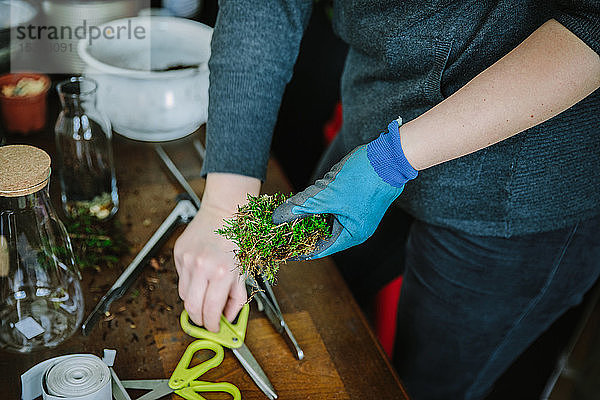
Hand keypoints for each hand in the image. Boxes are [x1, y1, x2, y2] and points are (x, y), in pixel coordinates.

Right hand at [174, 173, 259, 331]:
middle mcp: (202, 267)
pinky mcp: (179, 253)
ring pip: (184, 295)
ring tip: (206, 294)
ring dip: (194, 301)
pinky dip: (190, 283)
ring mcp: (188, 260)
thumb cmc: (238, 239)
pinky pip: (181, 278)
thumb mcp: (244, 271)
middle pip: (191, 308)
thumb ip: (237, 298)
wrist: (224, 212)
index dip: (213, 325)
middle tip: (206, 321)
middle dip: (199, 320)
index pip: (211, 311)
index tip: (215, 328)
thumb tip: (228, 317)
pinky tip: (200, 275)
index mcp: (222, 273)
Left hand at [272, 119, 417, 258]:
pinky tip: (310, 195)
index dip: (300, 249)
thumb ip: (302, 206)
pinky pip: (333, 206)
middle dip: (303, 228)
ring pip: (327, 217)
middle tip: (282, 226)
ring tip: (293, 209)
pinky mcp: (356, 199)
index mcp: (353, 234)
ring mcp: (357, 213)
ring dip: (312, 213)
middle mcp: (356, 227)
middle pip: (323, 233)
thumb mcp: (327, 194)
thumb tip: (279, 217)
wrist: (389, 155)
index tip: (283, 249)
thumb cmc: (365, 178)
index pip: (321, 249)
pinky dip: (321, 202)